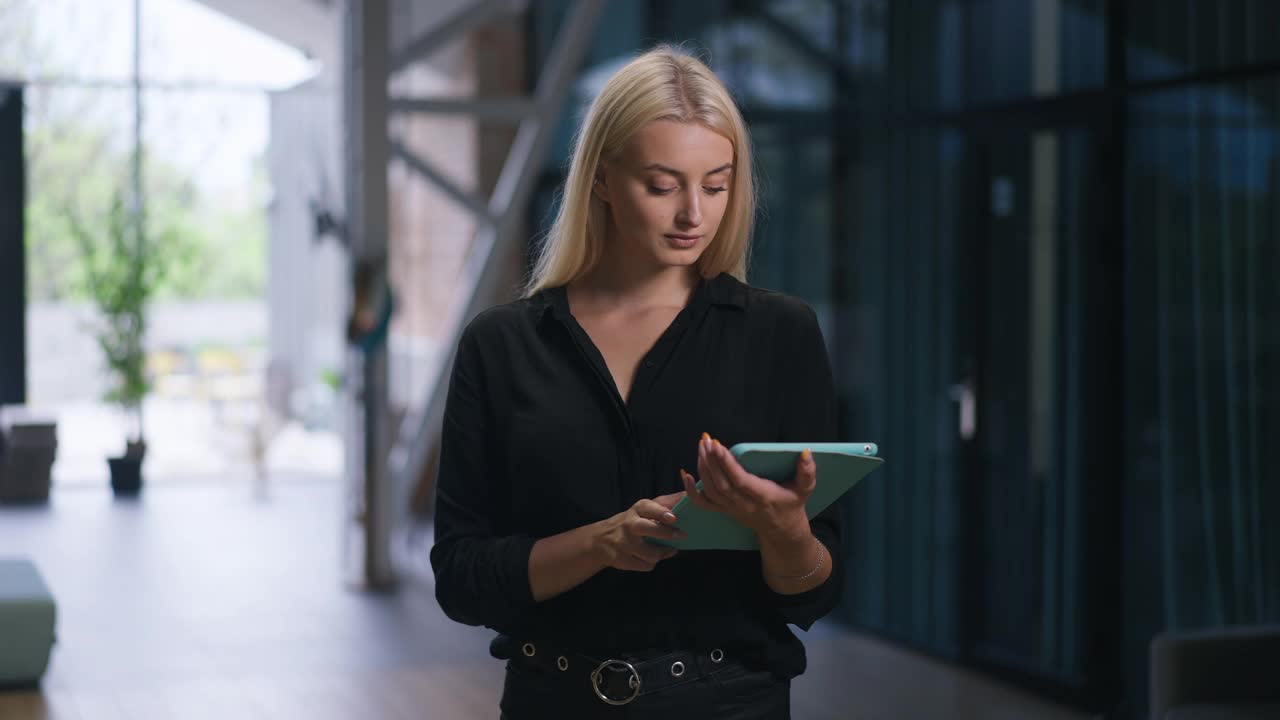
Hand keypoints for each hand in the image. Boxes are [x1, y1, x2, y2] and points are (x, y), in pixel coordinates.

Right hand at [592, 492, 687, 571]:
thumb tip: (688, 495)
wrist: (601, 540)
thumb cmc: (631, 522)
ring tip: (667, 550)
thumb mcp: (643, 510)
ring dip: (663, 553)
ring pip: (652, 553)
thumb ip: (664, 504)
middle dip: (667, 533)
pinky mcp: (622, 559)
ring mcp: (624, 543)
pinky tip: (651, 557)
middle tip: (681, 535)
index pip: (648, 507)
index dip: (661, 512)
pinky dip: (652, 563)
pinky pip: (646, 565)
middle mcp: (629, 525)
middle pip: (649, 529)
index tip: (673, 518)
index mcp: (636, 510)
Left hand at [681, 433, 813, 539]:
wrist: (782, 532)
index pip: (740, 480)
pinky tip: (686, 474)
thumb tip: (806, 452)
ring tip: (701, 446)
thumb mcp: (805, 489)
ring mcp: (732, 509)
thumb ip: (807, 472)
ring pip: (711, 490)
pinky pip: (704, 504)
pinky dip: (692, 491)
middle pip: (721, 483)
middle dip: (710, 460)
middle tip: (705, 439)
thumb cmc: (792, 505)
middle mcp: (744, 504)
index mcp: (763, 497)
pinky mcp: (725, 511)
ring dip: (702, 468)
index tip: (717, 445)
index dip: (726, 463)